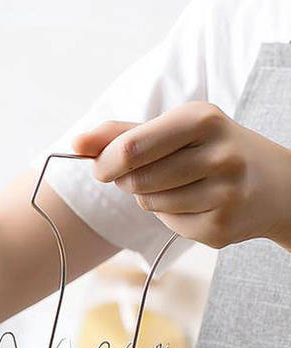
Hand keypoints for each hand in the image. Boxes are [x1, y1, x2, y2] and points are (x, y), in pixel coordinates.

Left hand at [73, 102, 290, 250]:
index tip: (100, 166)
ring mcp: (224, 194)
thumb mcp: (178, 128)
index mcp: (202, 119)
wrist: (279, 185)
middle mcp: (218, 154)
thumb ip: (125, 133)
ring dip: (150, 198)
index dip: (106, 162)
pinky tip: (198, 203)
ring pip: (150, 203)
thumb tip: (76, 142)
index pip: (132, 147)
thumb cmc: (215, 149)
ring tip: (179, 185)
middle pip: (137, 180)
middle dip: (127, 180)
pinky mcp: (222, 228)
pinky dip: (171, 216)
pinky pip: (170, 224)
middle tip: (142, 174)